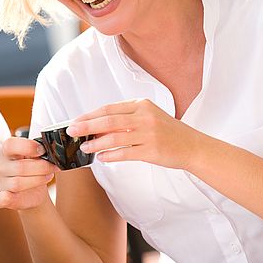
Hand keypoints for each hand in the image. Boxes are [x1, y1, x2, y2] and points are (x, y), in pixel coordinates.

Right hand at [0, 136, 57, 209]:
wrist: (35, 189)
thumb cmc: (35, 167)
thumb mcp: (37, 155)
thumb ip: (39, 151)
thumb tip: (50, 150)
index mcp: (7, 151)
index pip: (11, 145)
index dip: (28, 147)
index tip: (43, 151)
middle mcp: (1, 166)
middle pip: (20, 167)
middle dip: (42, 167)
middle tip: (53, 167)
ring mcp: (1, 182)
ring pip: (17, 183)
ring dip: (38, 180)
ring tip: (47, 177)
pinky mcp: (1, 198)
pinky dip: (2, 198)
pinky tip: (8, 196)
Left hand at [66, 99, 199, 169]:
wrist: (192, 146)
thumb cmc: (168, 132)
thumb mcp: (150, 116)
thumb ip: (128, 117)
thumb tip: (98, 124)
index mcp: (142, 105)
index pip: (110, 108)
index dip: (90, 115)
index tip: (76, 120)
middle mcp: (145, 117)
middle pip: (109, 120)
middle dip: (87, 126)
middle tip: (71, 131)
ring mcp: (149, 134)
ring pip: (115, 137)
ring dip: (96, 143)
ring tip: (84, 147)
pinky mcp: (151, 151)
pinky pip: (125, 153)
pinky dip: (111, 155)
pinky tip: (101, 158)